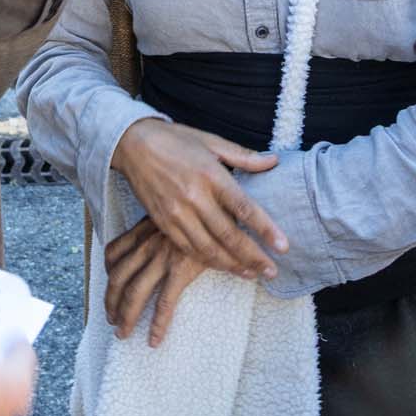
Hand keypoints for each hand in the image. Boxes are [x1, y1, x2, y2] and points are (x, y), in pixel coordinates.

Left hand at [103, 219, 209, 346]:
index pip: (114, 252)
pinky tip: (155, 339)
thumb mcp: (172, 214)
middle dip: (110, 301)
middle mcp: (147, 245)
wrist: (221, 211)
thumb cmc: (200, 210)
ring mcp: (161, 259)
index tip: (109, 284)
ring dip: (125, 316)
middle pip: (118, 278)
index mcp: (143, 231)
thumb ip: (161, 226)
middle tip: (111, 318)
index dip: (107, 271)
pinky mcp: (180, 270)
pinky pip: (164, 302)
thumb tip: (160, 239)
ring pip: (134, 293)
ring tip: (123, 333)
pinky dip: (157, 323)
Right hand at [109, 118, 285, 280]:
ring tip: (252, 275)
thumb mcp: (211, 141)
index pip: (244, 208)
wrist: (132, 144)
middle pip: (228, 235)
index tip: (283, 247)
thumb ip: (244, 156)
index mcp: (210, 174)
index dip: (265, 229)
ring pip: (208, 249)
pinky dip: (206, 261)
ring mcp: (176, 213)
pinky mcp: (162, 223)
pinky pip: (187, 248)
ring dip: (232, 265)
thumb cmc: (175, 140)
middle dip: (253, 257)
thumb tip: (274, 161)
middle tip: (272, 272)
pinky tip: (222, 266)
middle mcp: (193, 197)